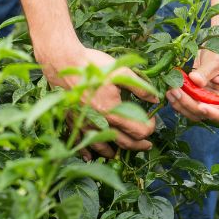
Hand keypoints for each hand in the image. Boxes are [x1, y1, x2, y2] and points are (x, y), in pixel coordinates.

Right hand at [38, 44, 158, 158]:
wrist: (62, 61)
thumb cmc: (94, 66)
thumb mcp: (122, 72)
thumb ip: (141, 88)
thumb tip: (156, 99)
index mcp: (114, 112)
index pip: (138, 131)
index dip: (149, 128)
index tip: (152, 120)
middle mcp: (100, 123)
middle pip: (124, 143)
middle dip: (139, 145)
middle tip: (147, 145)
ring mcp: (84, 124)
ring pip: (102, 147)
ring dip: (115, 151)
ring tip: (122, 152)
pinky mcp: (72, 121)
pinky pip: (80, 142)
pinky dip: (87, 152)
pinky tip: (90, 156)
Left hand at [166, 49, 218, 125]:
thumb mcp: (217, 59)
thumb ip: (206, 71)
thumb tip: (194, 80)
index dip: (215, 115)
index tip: (201, 107)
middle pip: (206, 115)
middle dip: (189, 105)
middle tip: (175, 91)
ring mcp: (208, 100)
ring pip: (193, 112)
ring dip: (180, 104)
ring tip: (170, 90)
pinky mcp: (196, 96)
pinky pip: (186, 103)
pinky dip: (177, 99)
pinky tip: (169, 89)